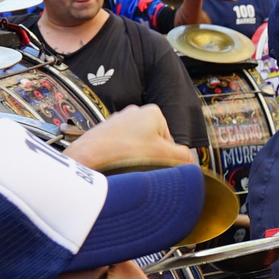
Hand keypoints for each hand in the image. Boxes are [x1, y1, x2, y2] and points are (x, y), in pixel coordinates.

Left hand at [66, 105, 192, 170]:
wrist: (89, 156)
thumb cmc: (126, 153)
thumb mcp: (164, 155)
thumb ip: (183, 157)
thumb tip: (189, 162)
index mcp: (154, 112)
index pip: (170, 140)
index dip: (166, 157)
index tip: (156, 165)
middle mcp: (136, 111)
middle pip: (153, 141)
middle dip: (150, 156)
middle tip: (142, 167)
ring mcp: (118, 119)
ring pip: (136, 144)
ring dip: (134, 156)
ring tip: (126, 166)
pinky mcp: (105, 130)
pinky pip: (120, 145)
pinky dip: (120, 155)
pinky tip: (115, 164)